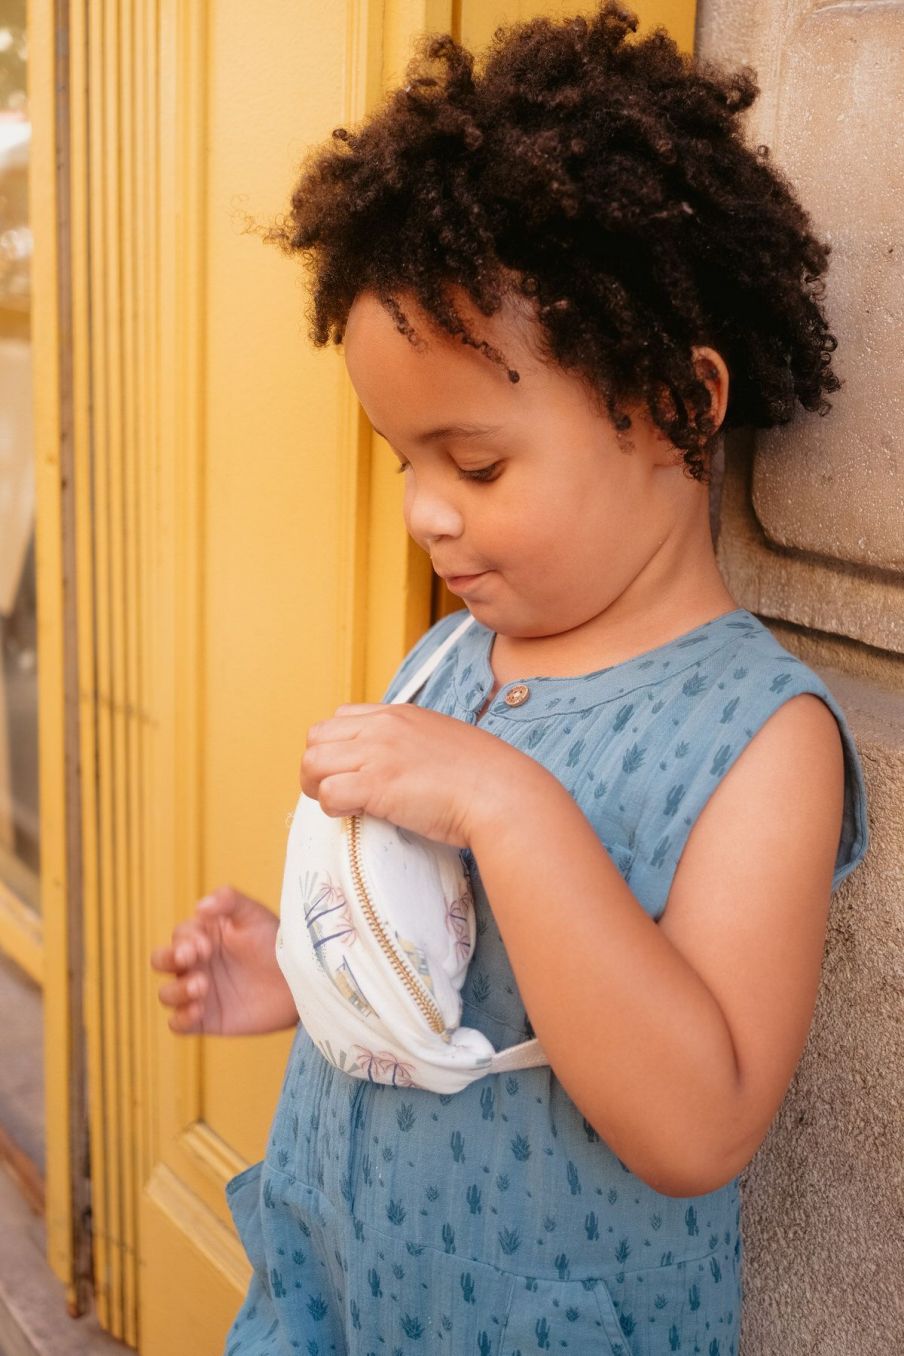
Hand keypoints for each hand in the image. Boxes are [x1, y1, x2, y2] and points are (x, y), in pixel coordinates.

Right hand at [150, 885, 299, 1035]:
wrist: (299, 981)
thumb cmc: (276, 942)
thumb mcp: (254, 915)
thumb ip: (229, 900)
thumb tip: (200, 906)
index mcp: (202, 936)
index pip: (179, 936)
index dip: (185, 940)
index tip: (205, 945)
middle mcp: (196, 964)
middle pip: (161, 961)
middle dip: (169, 959)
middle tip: (191, 959)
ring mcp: (199, 993)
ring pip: (166, 994)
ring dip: (177, 990)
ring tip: (202, 986)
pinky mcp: (207, 1020)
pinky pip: (178, 1024)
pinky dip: (181, 1019)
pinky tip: (198, 1011)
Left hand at [300, 703, 536, 846]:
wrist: (503, 794)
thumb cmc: (485, 778)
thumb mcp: (445, 741)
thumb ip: (415, 743)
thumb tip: (400, 767)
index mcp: (399, 714)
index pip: (341, 717)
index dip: (337, 747)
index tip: (351, 771)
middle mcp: (383, 726)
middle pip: (316, 737)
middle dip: (318, 767)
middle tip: (337, 792)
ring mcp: (377, 753)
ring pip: (311, 763)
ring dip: (319, 788)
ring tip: (343, 806)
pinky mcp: (376, 784)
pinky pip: (327, 794)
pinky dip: (333, 809)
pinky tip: (356, 815)